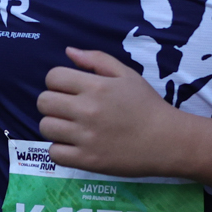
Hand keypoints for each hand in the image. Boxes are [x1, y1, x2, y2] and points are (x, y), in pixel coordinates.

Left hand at [36, 48, 184, 177]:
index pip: (53, 77)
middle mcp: (87, 110)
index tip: (68, 90)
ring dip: (55, 126)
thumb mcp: (127, 75)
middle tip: (67, 110)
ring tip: (71, 128)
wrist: (167, 141)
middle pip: (44, 102)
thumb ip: (97, 59)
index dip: (56, 82)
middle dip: (52, 103)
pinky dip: (60, 149)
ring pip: (46, 127)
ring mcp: (86, 137)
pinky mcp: (87, 160)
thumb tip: (69, 51)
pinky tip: (73, 146)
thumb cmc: (147, 106)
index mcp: (96, 86)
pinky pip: (54, 153)